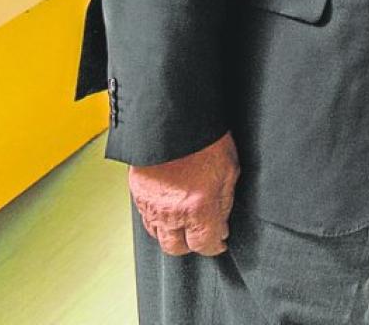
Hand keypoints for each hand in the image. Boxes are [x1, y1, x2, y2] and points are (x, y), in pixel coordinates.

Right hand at [129, 132, 239, 256]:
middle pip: (177, 248)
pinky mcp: (137, 195)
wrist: (175, 120)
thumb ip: (224, 203)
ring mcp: (151, 205)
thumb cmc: (206, 140)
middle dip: (191, 245)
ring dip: (172, 235)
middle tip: (201, 235)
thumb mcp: (230, 170)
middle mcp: (171, 212)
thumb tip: (222, 226)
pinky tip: (168, 213)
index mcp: (198, 207)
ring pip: (158, 237)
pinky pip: (146, 220)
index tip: (220, 243)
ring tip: (185, 224)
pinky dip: (158, 222)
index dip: (215, 246)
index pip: (204, 244)